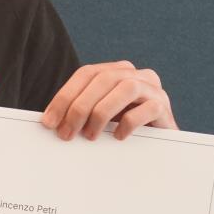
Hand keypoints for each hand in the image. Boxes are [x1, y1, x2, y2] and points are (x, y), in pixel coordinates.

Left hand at [40, 60, 175, 141]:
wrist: (160, 142)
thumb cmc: (124, 128)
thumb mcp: (99, 116)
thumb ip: (81, 111)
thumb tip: (51, 121)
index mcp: (116, 71)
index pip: (86, 74)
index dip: (65, 96)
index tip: (49, 121)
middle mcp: (135, 74)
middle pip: (103, 79)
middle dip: (79, 106)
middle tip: (67, 133)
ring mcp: (152, 88)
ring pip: (126, 88)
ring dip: (102, 112)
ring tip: (90, 135)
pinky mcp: (164, 106)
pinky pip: (147, 108)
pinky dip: (128, 123)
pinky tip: (118, 136)